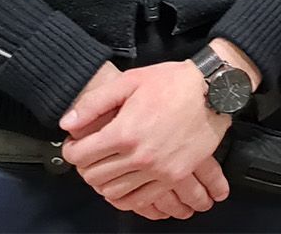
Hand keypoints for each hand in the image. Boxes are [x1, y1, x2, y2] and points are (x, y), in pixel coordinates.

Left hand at [60, 60, 232, 213]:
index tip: (75, 145)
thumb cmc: (172, 82)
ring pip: (114, 192)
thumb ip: (95, 103)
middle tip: (89, 156)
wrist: (213, 91)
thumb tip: (67, 123)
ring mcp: (158, 170)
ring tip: (107, 168)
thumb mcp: (130, 81)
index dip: (72, 150)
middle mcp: (139, 156)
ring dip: (104, 182)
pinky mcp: (174, 176)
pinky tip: (125, 183)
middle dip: (85, 167)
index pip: (81, 156)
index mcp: (124, 132)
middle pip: (94, 177)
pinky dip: (126, 196)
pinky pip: (141, 199)